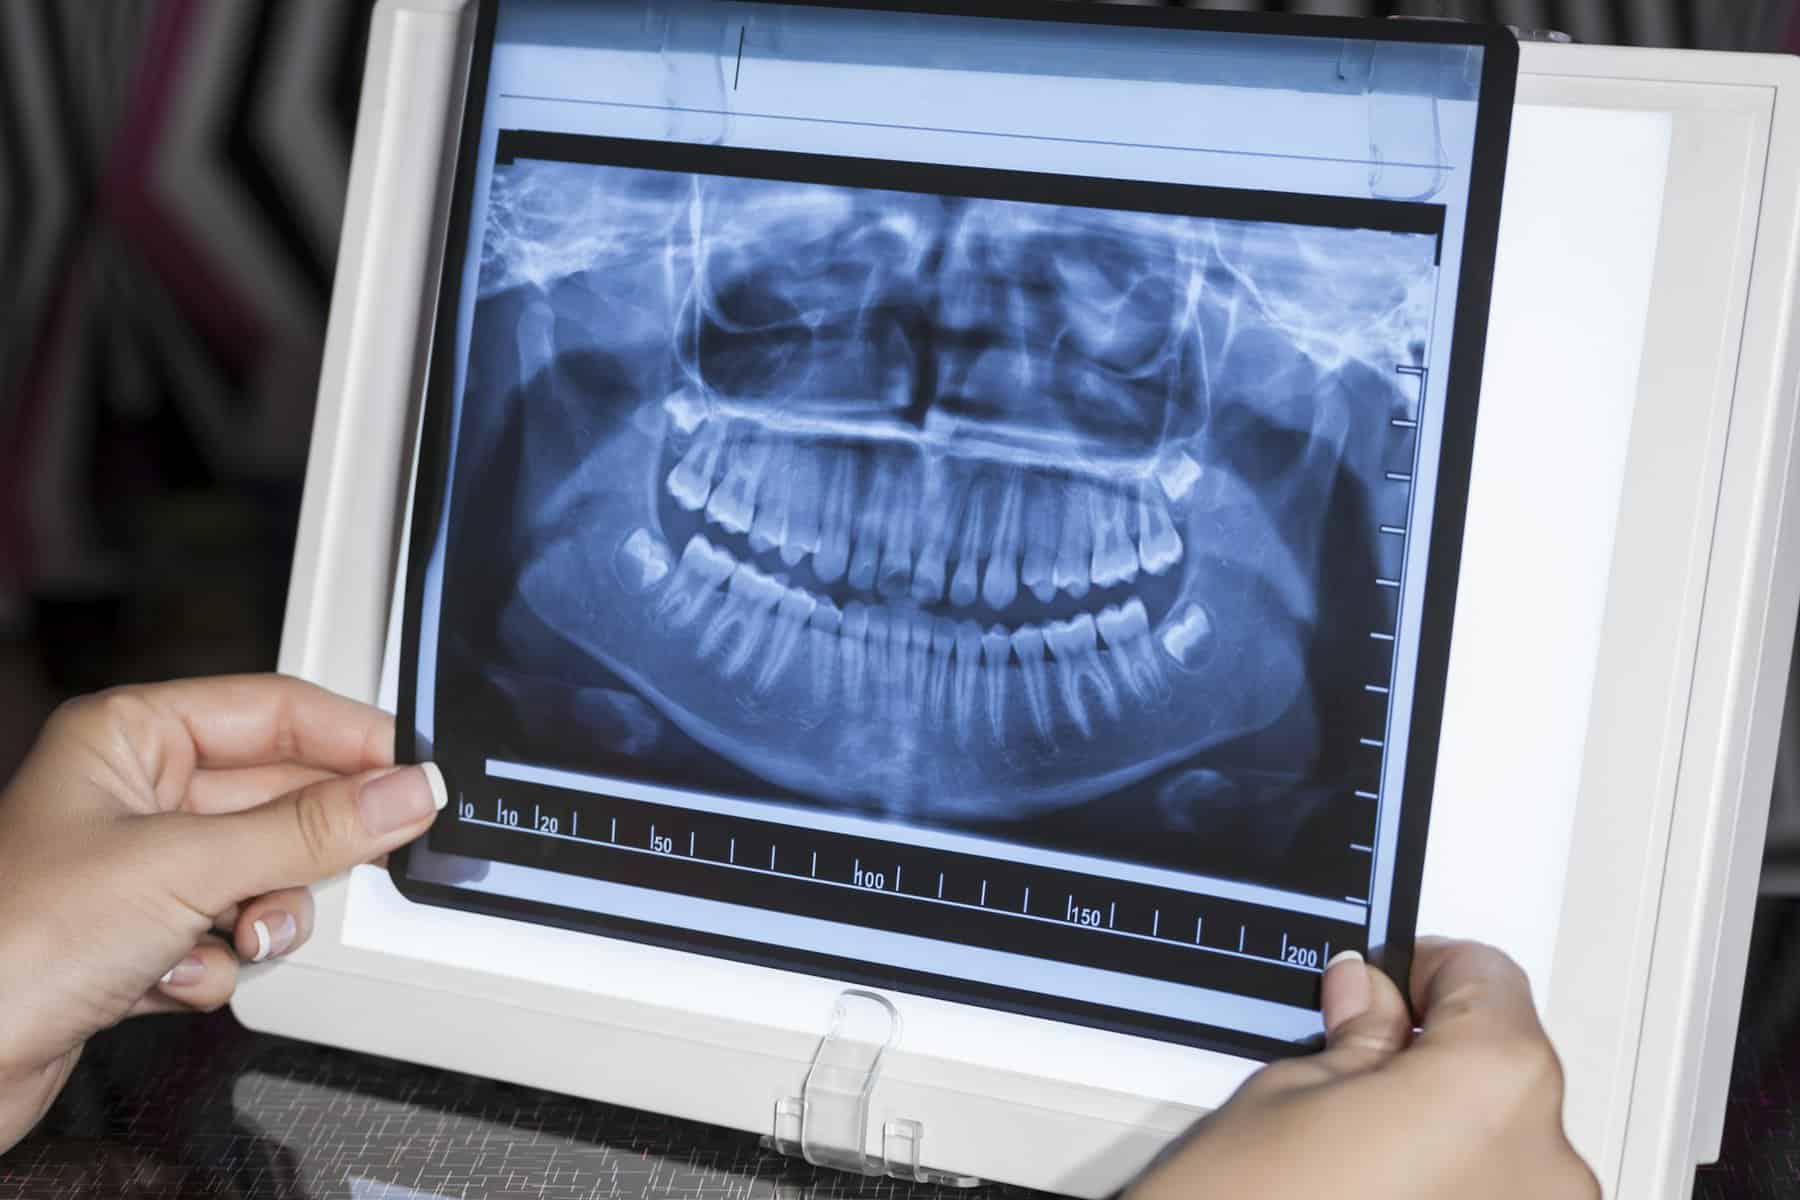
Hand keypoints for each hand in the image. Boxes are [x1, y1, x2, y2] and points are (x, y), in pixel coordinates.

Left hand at [0, 675, 444, 1153]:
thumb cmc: (10, 943)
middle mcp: (134, 794)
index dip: (351, 738)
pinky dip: (215, 963)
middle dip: (302, 847)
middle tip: (368, 853)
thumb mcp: (187, 866)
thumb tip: (404, 791)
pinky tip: (173, 977)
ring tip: (235, 934)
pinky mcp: (140, 939)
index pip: (274, 710)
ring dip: (260, 914)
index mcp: (129, 736)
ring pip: (262, 871)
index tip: (414, 770)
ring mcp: (138, 869)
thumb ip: (311, 829)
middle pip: (277, 797)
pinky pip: (228, 932)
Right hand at [1129, 940, 1599, 1199]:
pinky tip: (1384, 1195)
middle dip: (1436, 1059)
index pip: (1489, 980)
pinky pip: (1497, 1199)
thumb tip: (1373, 1000)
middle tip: (1356, 1067)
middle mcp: (1546, 1164)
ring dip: (1448, 1136)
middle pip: (1507, 1068)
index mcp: (1494, 1085)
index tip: (1388, 982)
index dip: (1426, 970)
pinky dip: (1452, 1189)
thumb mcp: (1287, 1095)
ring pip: (1505, 1147)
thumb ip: (1357, 1039)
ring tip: (1360, 1155)